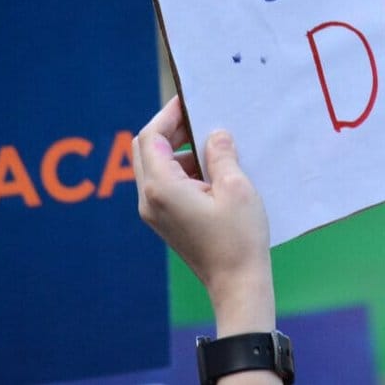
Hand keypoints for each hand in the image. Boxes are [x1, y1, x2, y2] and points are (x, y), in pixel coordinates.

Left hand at [133, 97, 274, 337]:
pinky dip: (181, 169)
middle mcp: (149, 199)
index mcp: (162, 187)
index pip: (151, 137)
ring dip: (178, 149)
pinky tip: (211, 170)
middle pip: (145, 149)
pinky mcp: (165, 221)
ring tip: (212, 144)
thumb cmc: (239, 238)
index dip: (168, 114)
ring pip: (154, 166)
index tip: (190, 99)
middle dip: (170, 129)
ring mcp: (154, 212)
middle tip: (200, 117)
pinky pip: (163, 184)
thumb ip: (221, 154)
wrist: (236, 284)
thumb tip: (214, 134)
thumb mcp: (236, 187)